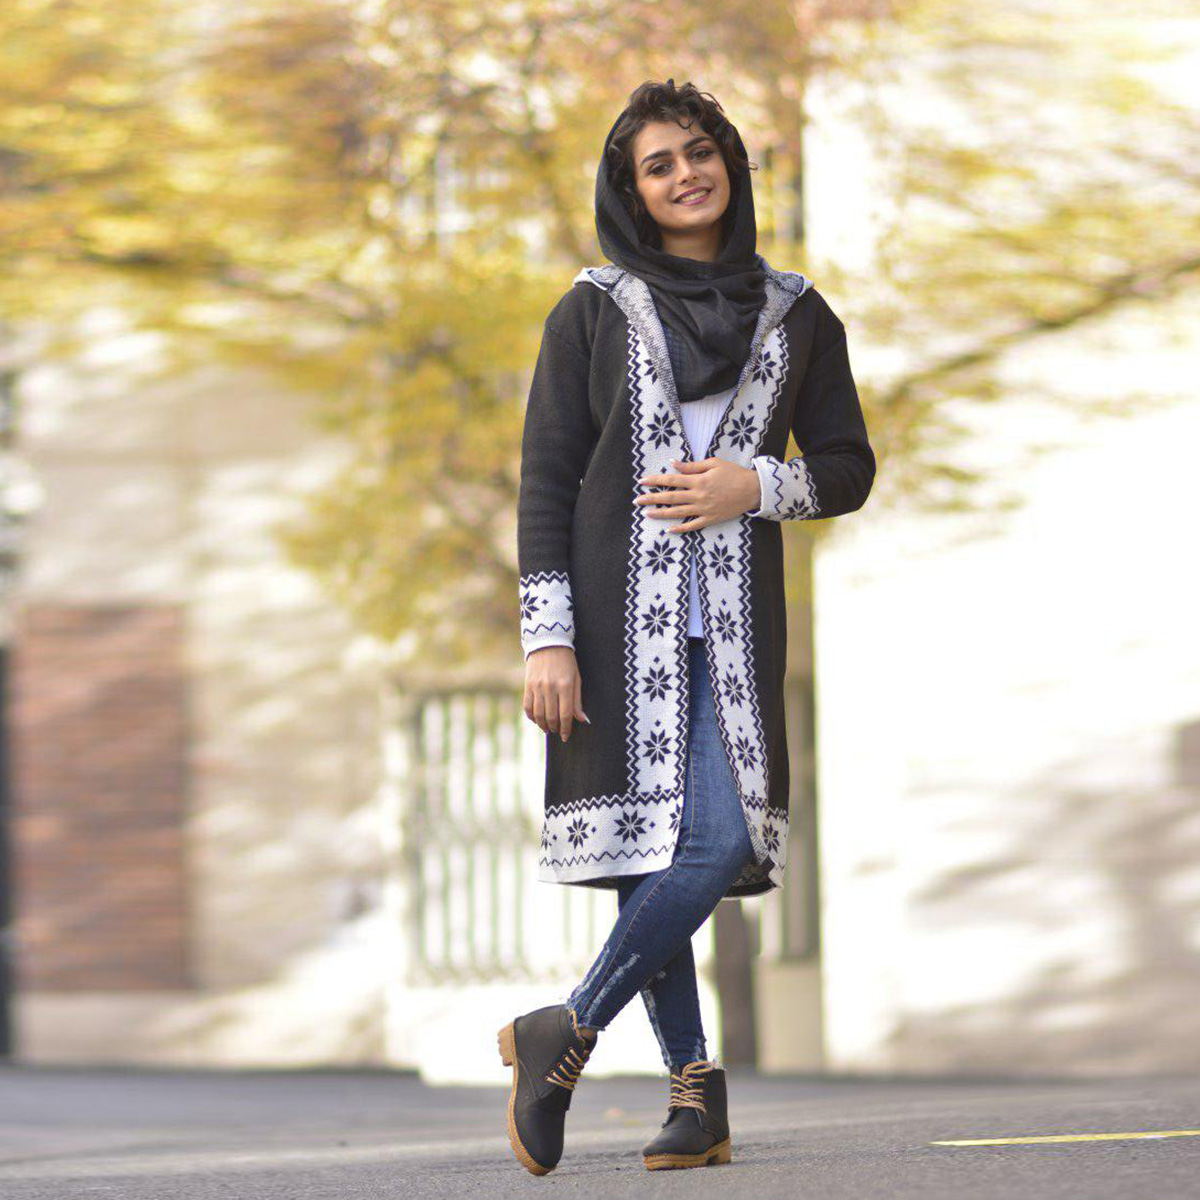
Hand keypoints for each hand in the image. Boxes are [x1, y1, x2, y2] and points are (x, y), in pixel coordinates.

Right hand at [524, 645, 589, 741]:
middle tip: (557, 732)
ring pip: (538, 714)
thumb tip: (582, 720)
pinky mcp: (527, 685)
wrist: (548, 643)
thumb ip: (577, 700)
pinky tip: (536, 720)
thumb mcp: (576, 678)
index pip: (565, 714)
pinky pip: (527, 706)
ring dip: (543, 725)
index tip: (566, 736)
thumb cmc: (566, 662)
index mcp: (565, 685)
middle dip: (555, 728)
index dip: (566, 728)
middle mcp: (550, 687)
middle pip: (551, 716)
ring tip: (548, 728)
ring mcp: (537, 686)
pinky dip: (531, 716)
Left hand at [635, 457, 760, 531]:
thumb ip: (692, 466)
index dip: (655, 481)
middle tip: (636, 500)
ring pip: (678, 513)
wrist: (753, 490)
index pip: (671, 480)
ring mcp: (704, 509)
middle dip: (652, 498)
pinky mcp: (711, 519)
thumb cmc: (734, 473)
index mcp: (698, 481)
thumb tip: (673, 463)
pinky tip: (669, 530)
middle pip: (670, 497)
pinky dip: (681, 528)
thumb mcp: (713, 463)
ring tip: (647, 513)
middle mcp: (698, 496)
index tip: (642, 481)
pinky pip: (693, 525)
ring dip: (661, 513)